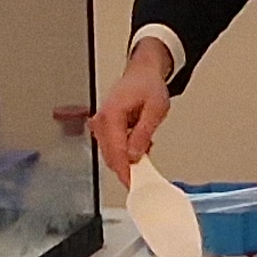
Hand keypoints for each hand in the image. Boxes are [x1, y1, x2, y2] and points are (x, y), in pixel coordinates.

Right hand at [96, 39, 174, 179]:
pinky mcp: (104, 127)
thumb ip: (143, 133)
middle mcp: (101, 120)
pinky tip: (139, 142)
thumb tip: (134, 155)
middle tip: (145, 172)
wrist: (143, 73)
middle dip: (128, 166)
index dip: (124, 170)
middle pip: (110, 155)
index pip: (115, 151)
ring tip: (146, 144)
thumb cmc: (148, 86)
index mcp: (111, 114)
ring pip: (111, 153)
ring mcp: (101, 124)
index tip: (133, 184)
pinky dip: (126, 150)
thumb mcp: (155, 109)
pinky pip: (112, 146)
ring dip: (128, 157)